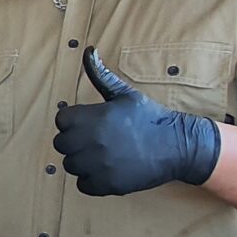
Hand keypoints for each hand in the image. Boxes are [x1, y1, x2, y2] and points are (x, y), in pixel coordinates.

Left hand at [50, 50, 223, 195]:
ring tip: (103, 155)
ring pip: (70, 165)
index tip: (88, 123)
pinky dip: (91, 180)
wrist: (176, 145)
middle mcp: (90, 142)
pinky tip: (107, 169)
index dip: (73, 121)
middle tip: (96, 140)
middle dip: (74, 142)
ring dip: (82, 161)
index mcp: (91, 118)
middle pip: (61, 144)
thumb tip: (88, 50)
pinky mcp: (106, 185)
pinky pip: (82, 185)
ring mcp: (98, 165)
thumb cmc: (149, 117)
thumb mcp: (124, 93)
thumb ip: (100, 75)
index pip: (61, 121)